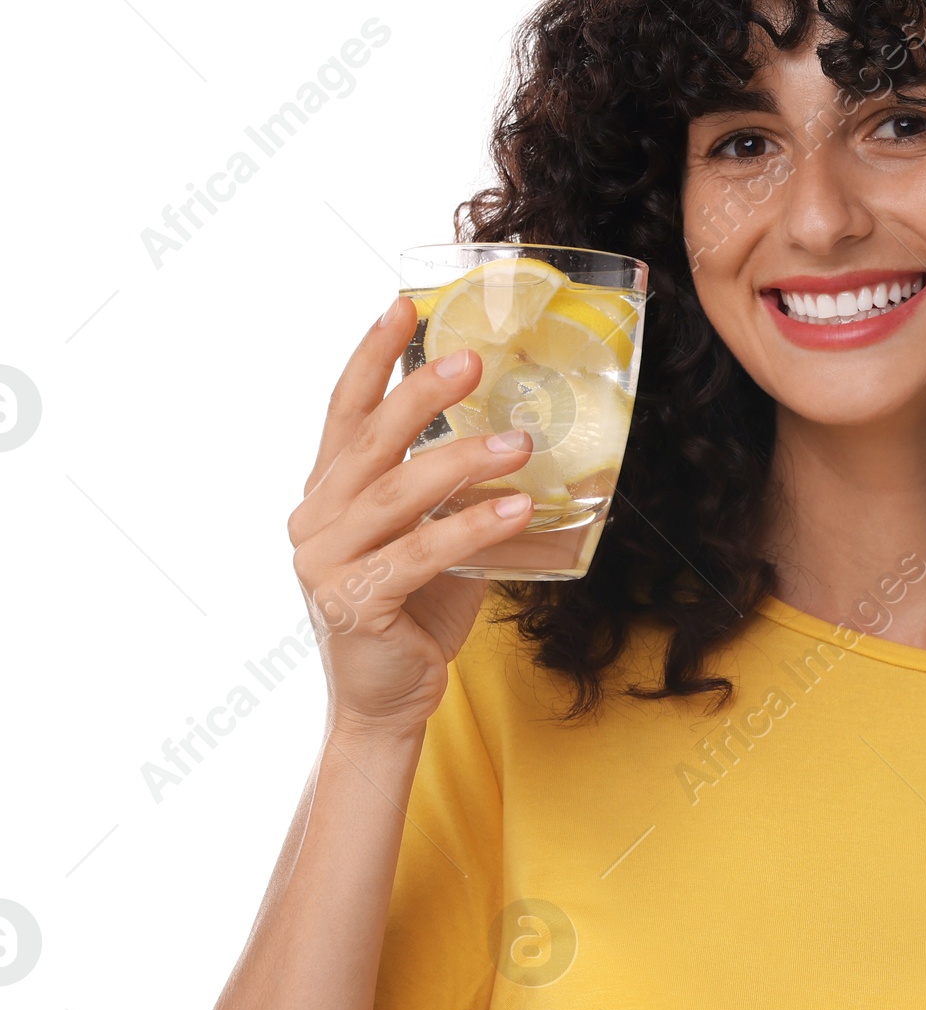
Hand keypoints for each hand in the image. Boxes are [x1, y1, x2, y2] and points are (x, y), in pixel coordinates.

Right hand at [289, 295, 534, 738]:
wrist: (387, 703)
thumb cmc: (414, 615)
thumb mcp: (434, 539)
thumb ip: (456, 494)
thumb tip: (526, 440)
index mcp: (327, 496)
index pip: (344, 412)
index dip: (372, 357)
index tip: (403, 306)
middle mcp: (316, 521)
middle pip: (370, 442)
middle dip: (422, 394)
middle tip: (471, 360)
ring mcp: (327, 563)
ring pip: (398, 493)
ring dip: (462, 462)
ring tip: (520, 444)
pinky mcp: (356, 603)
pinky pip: (421, 552)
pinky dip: (473, 528)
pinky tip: (518, 511)